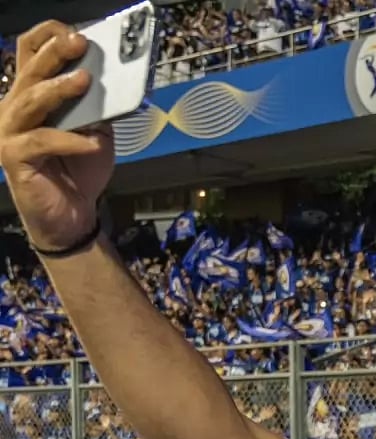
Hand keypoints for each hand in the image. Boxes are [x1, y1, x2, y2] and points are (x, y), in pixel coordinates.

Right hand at [0, 23, 114, 249]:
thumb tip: (111, 84)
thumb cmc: (80, 168)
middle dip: (54, 54)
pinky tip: (93, 143)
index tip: (75, 34)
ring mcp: (11, 131)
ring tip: (83, 81)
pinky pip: (42, 140)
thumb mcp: (95, 131)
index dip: (48, 39)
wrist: (72, 213)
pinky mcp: (14, 156)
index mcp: (33, 95)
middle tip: (78, 43)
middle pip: (29, 72)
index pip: (30, 54)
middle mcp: (15, 108)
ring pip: (30, 100)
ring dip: (57, 89)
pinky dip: (71, 140)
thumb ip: (96, 108)